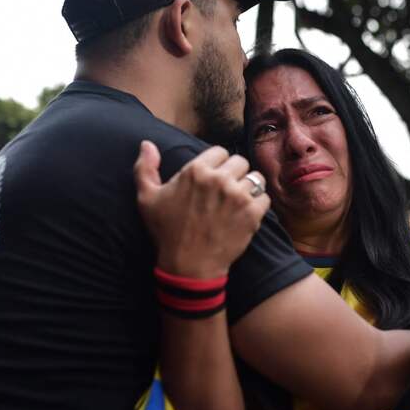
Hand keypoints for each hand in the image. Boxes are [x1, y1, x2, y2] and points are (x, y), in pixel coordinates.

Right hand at [134, 140, 269, 277]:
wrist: (188, 265)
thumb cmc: (167, 232)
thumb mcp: (147, 199)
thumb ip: (145, 168)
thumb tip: (146, 144)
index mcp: (196, 170)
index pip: (220, 151)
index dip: (217, 164)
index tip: (213, 179)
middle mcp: (219, 179)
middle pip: (240, 162)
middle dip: (235, 174)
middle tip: (226, 192)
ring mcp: (238, 196)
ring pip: (255, 178)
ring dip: (249, 188)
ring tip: (237, 202)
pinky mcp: (252, 213)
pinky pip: (264, 198)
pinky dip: (258, 205)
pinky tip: (245, 214)